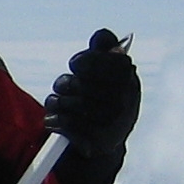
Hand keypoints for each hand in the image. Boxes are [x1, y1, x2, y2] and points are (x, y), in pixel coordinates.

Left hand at [43, 30, 138, 145]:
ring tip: (60, 104)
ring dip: (57, 101)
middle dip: (65, 83)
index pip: (106, 60)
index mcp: (129, 78)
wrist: (105, 146)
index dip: (84, 61)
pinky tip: (56, 120)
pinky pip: (64, 122)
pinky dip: (54, 119)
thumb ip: (103, 52)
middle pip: (78, 82)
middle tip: (63, 86)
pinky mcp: (98, 141)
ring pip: (67, 101)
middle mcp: (126, 100)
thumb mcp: (106, 75)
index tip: (75, 65)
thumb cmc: (102, 102)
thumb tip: (102, 38)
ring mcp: (112, 122)